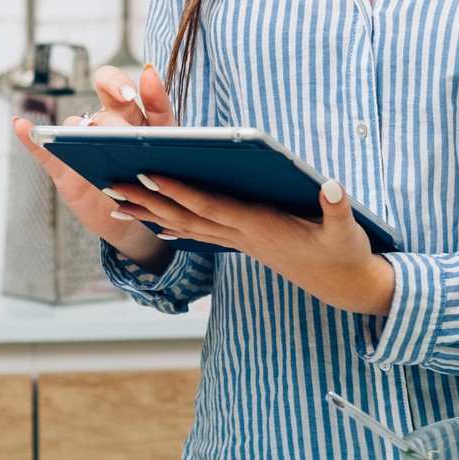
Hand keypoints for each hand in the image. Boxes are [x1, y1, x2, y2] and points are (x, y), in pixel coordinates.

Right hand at [12, 62, 177, 271]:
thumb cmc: (156, 180)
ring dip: (82, 129)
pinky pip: (43, 149)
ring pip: (76, 125)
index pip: (122, 86)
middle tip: (124, 100)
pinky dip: (30, 136)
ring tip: (91, 139)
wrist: (139, 218)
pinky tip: (20, 123)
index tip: (133, 88)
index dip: (124, 82)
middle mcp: (106, 123)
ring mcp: (81, 144)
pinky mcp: (63, 168)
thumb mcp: (169, 155)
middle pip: (103, 92)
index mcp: (133, 116)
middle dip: (113, 90)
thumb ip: (164, 131)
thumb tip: (157, 100)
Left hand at [107, 173, 395, 316]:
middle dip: (148, 201)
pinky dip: (174, 225)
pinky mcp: (245, 243)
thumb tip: (333, 187)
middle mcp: (243, 237)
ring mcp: (241, 242)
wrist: (345, 286)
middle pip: (186, 216)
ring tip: (116, 201)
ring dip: (150, 214)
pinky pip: (201, 233)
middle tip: (110, 184)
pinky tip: (156, 222)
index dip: (180, 191)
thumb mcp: (348, 231)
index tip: (150, 173)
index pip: (212, 207)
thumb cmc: (345, 254)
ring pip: (186, 227)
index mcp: (261, 228)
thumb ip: (339, 209)